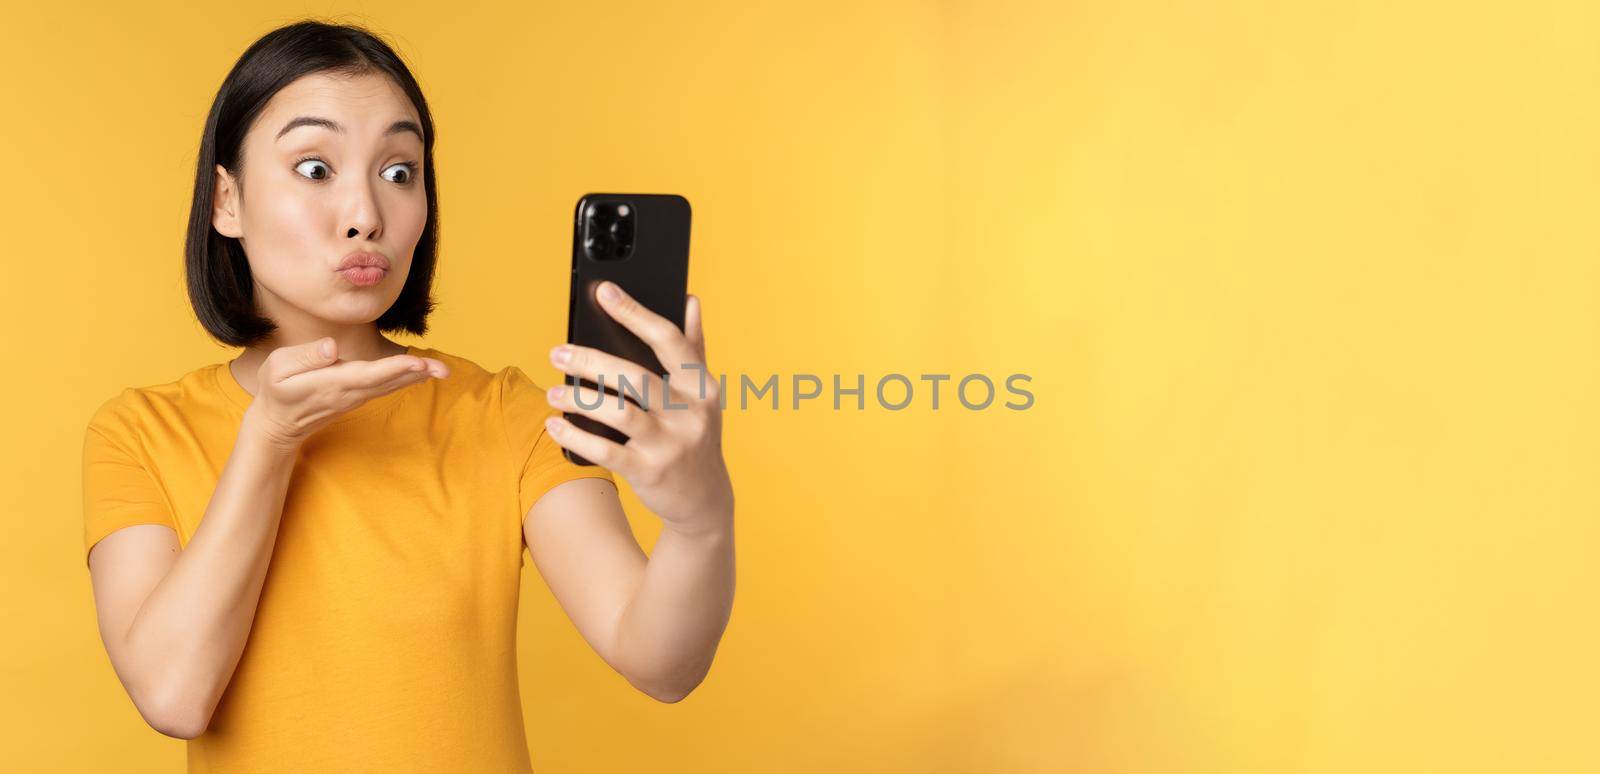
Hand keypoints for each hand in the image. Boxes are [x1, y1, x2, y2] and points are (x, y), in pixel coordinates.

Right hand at [243, 338, 449, 449]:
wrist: (278, 424)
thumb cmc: (277, 390)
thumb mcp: (278, 368)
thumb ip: (305, 356)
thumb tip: (332, 347)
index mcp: (332, 383)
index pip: (369, 374)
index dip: (395, 368)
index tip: (418, 362)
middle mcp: (350, 392)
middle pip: (389, 381)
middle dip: (417, 374)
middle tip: (445, 369)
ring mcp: (356, 397)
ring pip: (391, 385)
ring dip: (417, 376)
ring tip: (442, 368)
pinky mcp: (358, 396)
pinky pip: (386, 386)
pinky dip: (405, 378)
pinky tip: (422, 371)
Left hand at [544, 282, 733, 536]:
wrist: (705, 500)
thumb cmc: (695, 435)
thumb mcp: (702, 394)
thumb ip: (694, 347)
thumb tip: (690, 299)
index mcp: (701, 385)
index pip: (668, 340)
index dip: (635, 313)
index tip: (603, 291)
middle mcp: (689, 413)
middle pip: (635, 377)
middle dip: (591, 361)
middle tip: (557, 353)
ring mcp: (670, 444)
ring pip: (619, 413)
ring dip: (580, 399)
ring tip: (553, 392)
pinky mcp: (649, 473)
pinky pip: (606, 451)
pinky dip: (576, 436)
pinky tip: (554, 425)